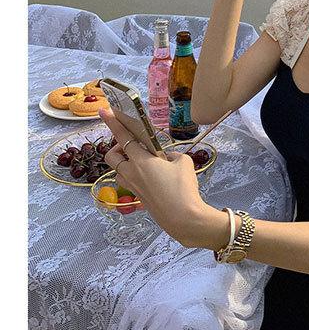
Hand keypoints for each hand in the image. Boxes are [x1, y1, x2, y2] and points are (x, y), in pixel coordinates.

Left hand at [98, 108, 212, 243]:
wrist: (183, 218)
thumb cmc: (183, 189)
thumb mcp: (184, 163)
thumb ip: (173, 155)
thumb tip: (167, 159)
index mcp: (141, 160)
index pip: (122, 136)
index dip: (112, 122)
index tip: (104, 111)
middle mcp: (132, 173)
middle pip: (111, 156)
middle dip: (116, 148)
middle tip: (131, 146)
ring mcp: (133, 187)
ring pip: (119, 171)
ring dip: (124, 164)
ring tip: (141, 163)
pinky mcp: (139, 198)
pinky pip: (129, 183)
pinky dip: (134, 177)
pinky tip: (150, 178)